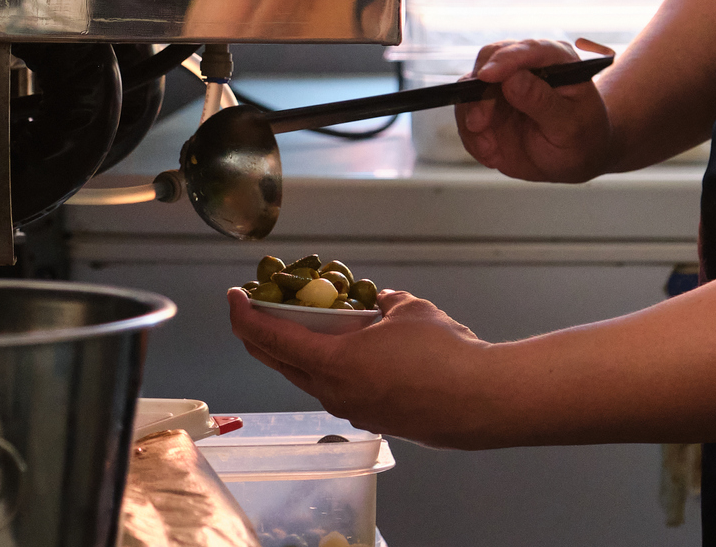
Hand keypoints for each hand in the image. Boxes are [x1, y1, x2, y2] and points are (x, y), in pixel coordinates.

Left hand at [226, 287, 502, 448]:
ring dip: (301, 351)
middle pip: (280, 362)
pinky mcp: (373, 419)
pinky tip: (355, 351)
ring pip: (309, 377)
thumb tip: (377, 301)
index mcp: (333, 362)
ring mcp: (352, 411)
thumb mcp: (408, 309)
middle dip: (263, 334)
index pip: (270, 339)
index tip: (234, 296)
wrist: (481, 401)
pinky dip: (332, 367)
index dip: (245, 315)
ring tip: (311, 324)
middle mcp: (333, 392)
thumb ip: (382, 302)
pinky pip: (338, 389)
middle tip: (260, 308)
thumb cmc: (444, 354)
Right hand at [457, 38, 614, 182]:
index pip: (528, 49)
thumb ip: (542, 102)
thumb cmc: (582, 137)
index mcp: (556, 59)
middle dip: (479, 92)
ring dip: (472, 118)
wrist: (573, 158)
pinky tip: (491, 155)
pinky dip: (472, 136)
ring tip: (489, 150)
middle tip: (479, 124)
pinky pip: (465, 113)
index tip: (487, 76)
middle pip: (489, 60)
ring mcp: (503, 84)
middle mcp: (525, 65)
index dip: (505, 60)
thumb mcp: (570, 126)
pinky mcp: (487, 105)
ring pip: (470, 87)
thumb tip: (513, 79)